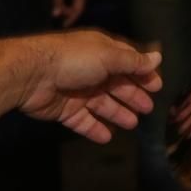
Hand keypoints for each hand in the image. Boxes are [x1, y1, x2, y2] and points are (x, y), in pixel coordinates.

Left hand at [18, 31, 161, 143]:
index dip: (143, 74)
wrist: (32, 74)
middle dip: (133, 96)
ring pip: (102, 105)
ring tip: (133, 124)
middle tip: (148, 108)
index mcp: (102, 53)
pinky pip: (84, 121)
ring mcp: (78, 92)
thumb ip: (134, 61)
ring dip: (118, 113)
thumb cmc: (74, 59)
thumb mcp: (109, 56)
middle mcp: (92, 71)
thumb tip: (158, 57)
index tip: (157, 86)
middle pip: (117, 85)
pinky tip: (107, 137)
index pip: (128, 63)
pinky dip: (95, 129)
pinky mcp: (65, 110)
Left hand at [52, 0, 89, 27]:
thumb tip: (56, 15)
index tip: (64, 26)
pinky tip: (62, 3)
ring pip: (76, 3)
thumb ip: (58, 1)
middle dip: (68, 13)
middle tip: (57, 15)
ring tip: (58, 10)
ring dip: (68, 8)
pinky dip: (69, 3)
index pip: (78, 10)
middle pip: (78, 7)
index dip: (71, 19)